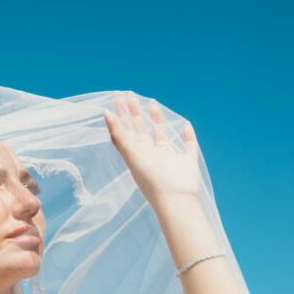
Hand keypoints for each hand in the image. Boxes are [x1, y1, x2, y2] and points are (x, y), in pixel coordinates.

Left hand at [103, 92, 200, 206]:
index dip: (121, 113)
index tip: (118, 95)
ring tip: (153, 102)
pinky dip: (188, 136)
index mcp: (136, 153)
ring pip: (161, 134)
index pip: (126, 129)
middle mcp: (150, 154)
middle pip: (140, 129)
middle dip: (135, 112)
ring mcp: (168, 158)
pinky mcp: (186, 161)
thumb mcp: (131, 154)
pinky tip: (186, 125)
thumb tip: (106, 113)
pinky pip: (188, 145)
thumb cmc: (151, 178)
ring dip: (157, 119)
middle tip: (131, 94)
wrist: (175, 198)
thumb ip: (119, 134)